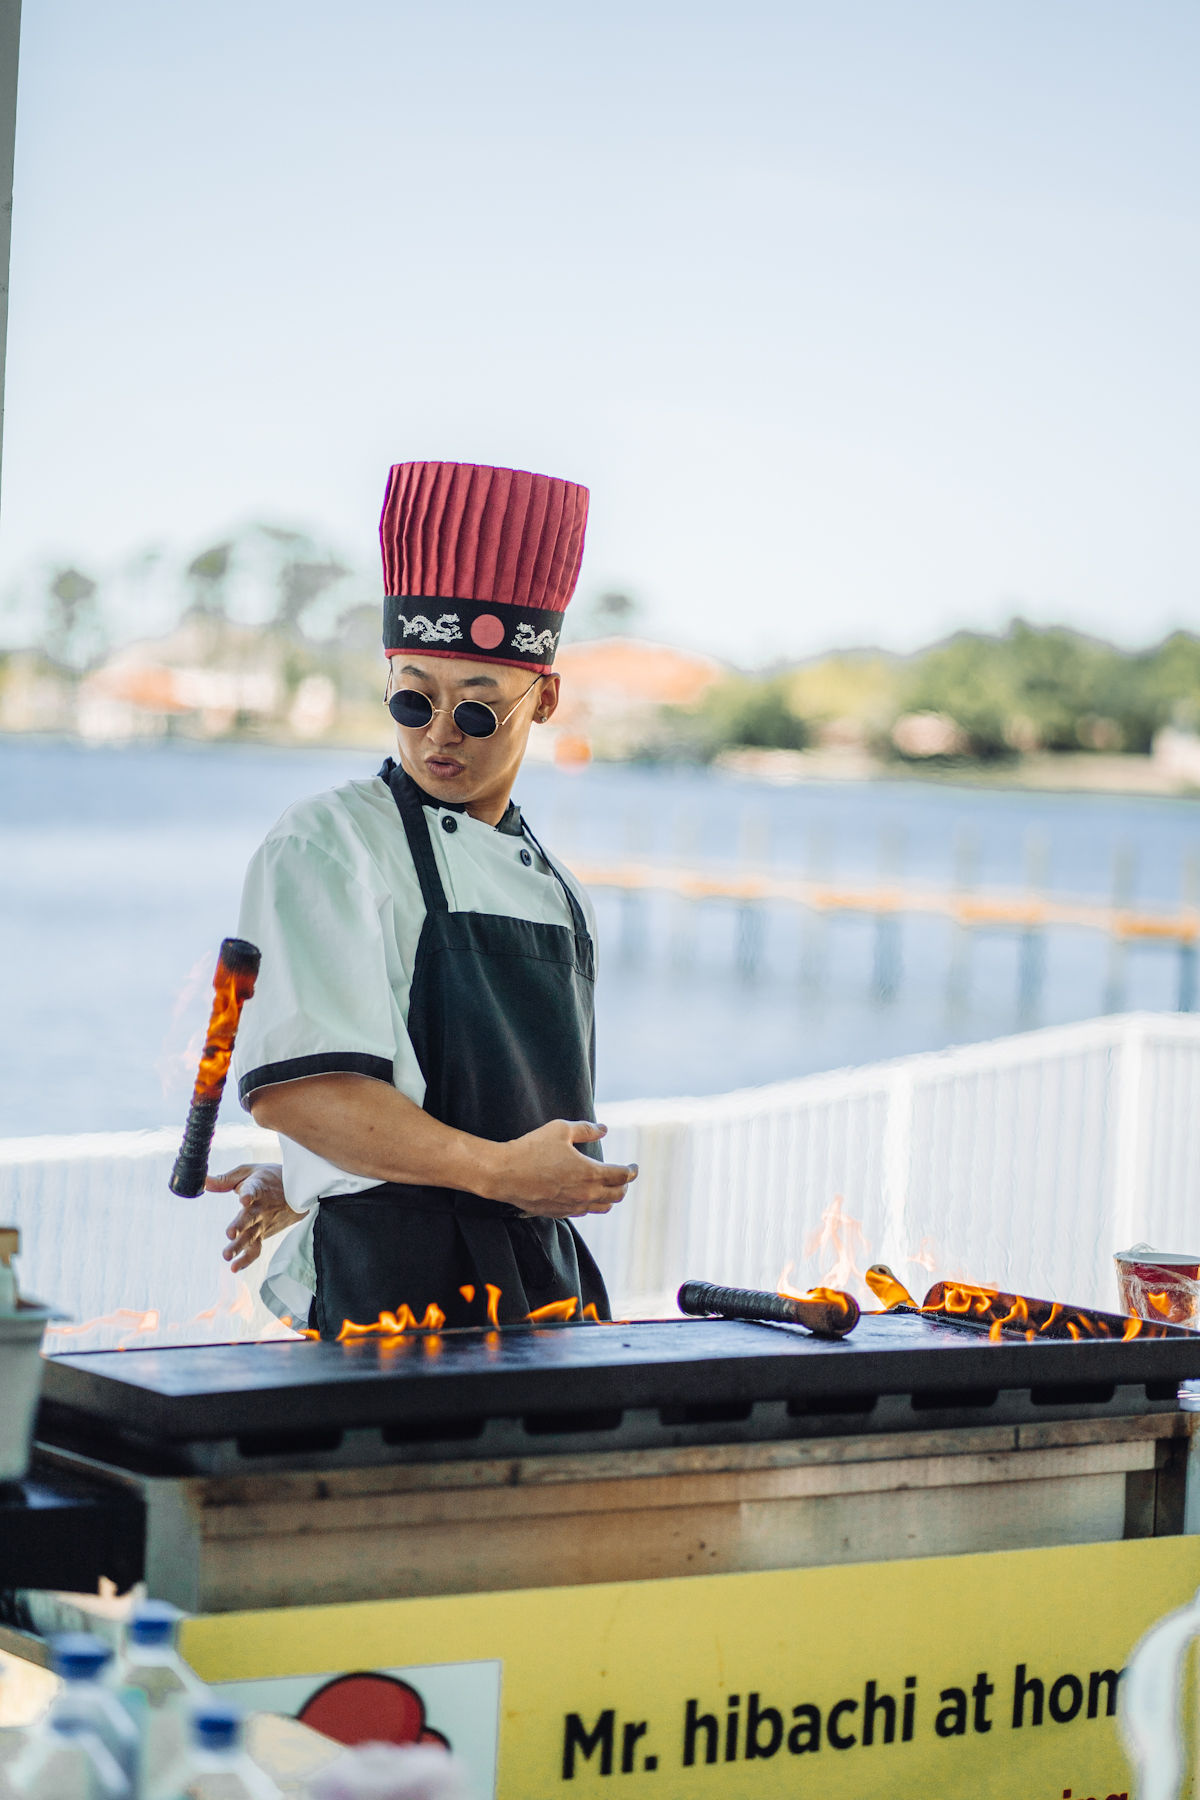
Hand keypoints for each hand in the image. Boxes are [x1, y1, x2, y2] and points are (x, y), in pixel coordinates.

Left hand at [206, 1163, 304, 1271]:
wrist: (300, 1191)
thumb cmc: (270, 1179)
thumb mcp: (248, 1173)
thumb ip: (225, 1180)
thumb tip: (203, 1182)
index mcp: (258, 1188)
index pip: (253, 1191)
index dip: (248, 1194)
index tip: (243, 1199)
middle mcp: (261, 1208)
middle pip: (250, 1217)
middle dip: (240, 1225)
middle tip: (230, 1233)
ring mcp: (263, 1223)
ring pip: (252, 1236)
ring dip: (239, 1246)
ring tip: (227, 1256)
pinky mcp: (264, 1234)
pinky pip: (256, 1249)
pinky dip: (246, 1259)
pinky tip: (234, 1268)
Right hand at [484, 1121, 637, 1217]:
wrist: (504, 1174)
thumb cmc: (532, 1149)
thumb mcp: (561, 1130)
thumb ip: (586, 1129)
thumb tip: (604, 1130)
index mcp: (591, 1173)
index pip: (622, 1176)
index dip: (632, 1171)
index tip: (634, 1166)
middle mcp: (585, 1194)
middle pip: (616, 1196)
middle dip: (624, 1186)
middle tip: (624, 1177)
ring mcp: (572, 1206)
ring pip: (601, 1208)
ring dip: (609, 1199)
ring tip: (609, 1189)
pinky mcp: (558, 1213)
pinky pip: (583, 1212)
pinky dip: (590, 1205)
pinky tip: (586, 1196)